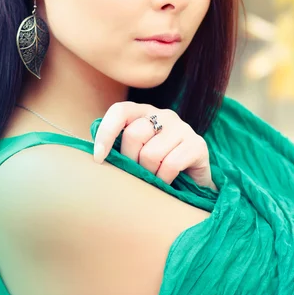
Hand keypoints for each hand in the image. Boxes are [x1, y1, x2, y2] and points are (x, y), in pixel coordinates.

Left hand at [93, 101, 216, 188]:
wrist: (193, 183)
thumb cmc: (155, 167)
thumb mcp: (134, 154)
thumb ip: (118, 148)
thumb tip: (96, 157)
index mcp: (143, 112)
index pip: (119, 111)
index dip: (106, 133)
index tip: (99, 158)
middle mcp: (164, 115)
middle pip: (134, 135)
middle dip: (131, 161)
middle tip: (137, 174)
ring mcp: (182, 128)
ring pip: (151, 153)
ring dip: (149, 174)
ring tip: (154, 179)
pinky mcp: (197, 145)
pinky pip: (171, 165)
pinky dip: (164, 179)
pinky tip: (167, 182)